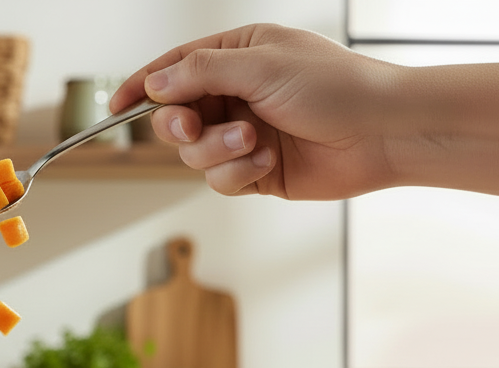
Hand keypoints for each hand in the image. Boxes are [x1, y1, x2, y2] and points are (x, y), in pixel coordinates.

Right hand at [111, 24, 397, 199]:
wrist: (383, 133)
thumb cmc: (336, 87)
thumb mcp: (259, 67)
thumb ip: (199, 74)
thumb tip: (156, 84)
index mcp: (238, 56)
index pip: (175, 69)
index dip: (143, 87)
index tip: (116, 107)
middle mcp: (237, 94)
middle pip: (176, 117)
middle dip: (180, 127)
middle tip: (192, 129)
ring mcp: (245, 134)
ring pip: (195, 154)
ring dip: (218, 151)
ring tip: (253, 143)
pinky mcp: (256, 170)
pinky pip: (220, 179)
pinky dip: (238, 173)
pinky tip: (267, 161)